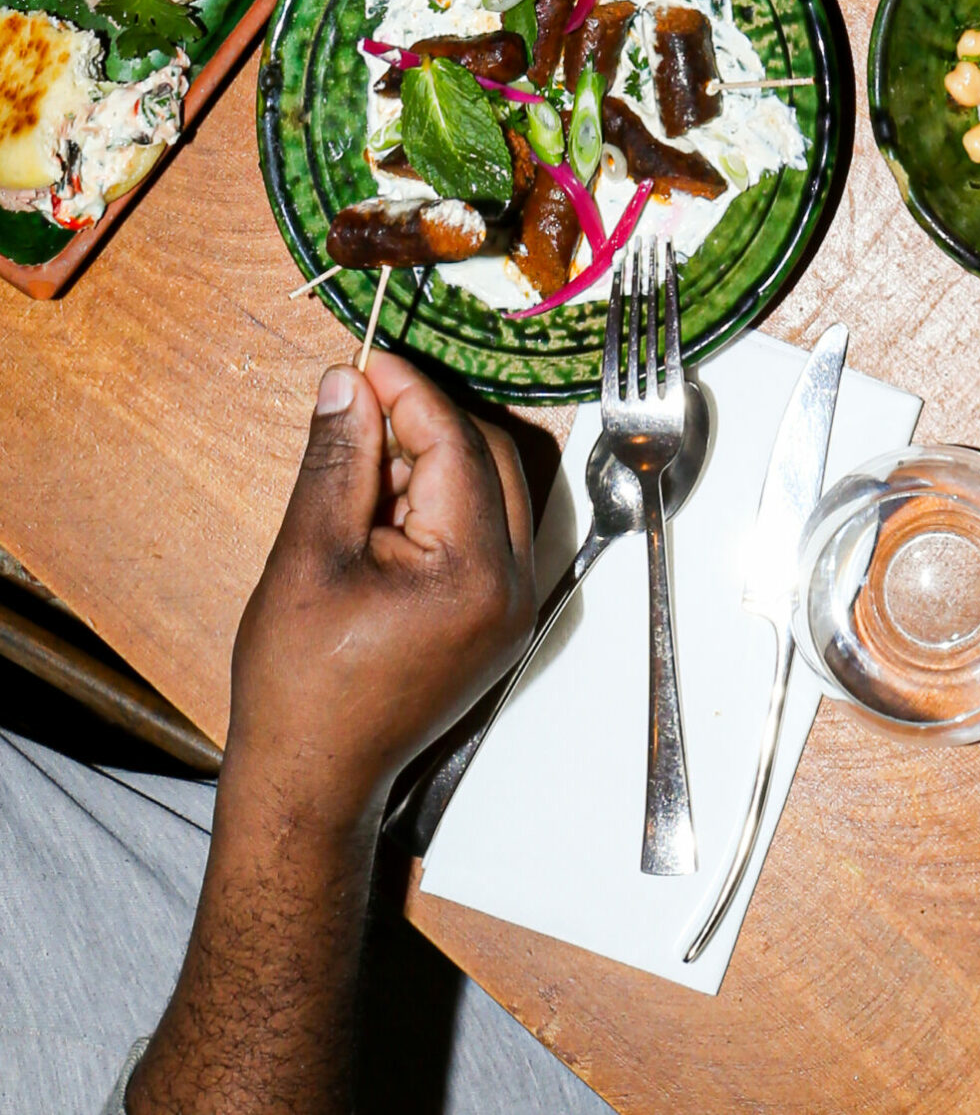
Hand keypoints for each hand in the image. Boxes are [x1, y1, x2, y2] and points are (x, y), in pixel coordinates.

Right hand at [226, 355, 534, 823]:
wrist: (312, 782)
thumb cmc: (301, 684)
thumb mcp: (309, 555)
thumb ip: (337, 461)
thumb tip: (348, 382)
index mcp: (473, 570)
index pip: (455, 444)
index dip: (410, 393)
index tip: (367, 363)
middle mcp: (512, 585)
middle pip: (487, 459)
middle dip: (425, 424)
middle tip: (360, 409)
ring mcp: (512, 607)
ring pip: (490, 490)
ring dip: (433, 461)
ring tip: (361, 465)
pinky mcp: (497, 620)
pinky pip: (483, 531)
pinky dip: (441, 502)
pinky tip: (383, 509)